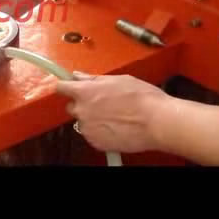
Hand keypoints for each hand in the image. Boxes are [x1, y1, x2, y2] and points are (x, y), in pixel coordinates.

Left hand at [56, 72, 171, 152]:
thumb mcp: (118, 80)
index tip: (70, 87)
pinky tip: (116, 127)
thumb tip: (79, 76)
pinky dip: (100, 132)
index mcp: (85, 92)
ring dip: (92, 119)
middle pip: (72, 106)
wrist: (157, 122)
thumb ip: (94, 79)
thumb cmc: (141, 98)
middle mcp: (82, 111)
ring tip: (114, 117)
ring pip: (83, 122)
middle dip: (82, 104)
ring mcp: (88, 128)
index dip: (66, 87)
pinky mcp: (96, 143)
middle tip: (101, 103)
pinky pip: (92, 135)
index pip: (61, 88)